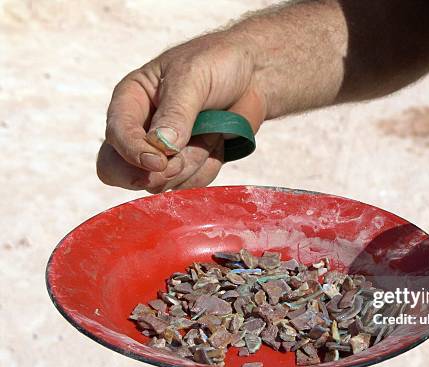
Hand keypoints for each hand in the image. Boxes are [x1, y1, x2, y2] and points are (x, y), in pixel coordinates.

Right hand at [97, 33, 265, 192]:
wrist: (254, 76)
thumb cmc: (217, 64)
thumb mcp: (193, 77)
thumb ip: (176, 112)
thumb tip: (161, 147)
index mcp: (131, 100)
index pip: (117, 135)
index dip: (133, 153)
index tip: (158, 161)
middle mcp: (141, 128)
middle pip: (123, 171)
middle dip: (155, 172)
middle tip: (179, 163)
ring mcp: (164, 151)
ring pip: (162, 181)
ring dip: (191, 164)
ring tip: (211, 132)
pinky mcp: (189, 164)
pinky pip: (189, 184)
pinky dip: (207, 168)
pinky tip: (218, 142)